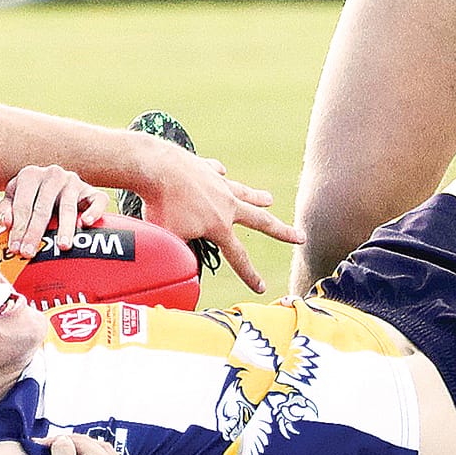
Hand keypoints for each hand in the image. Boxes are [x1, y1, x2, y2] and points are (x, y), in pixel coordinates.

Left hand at [0, 164, 107, 257]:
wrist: (54, 189)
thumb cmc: (29, 199)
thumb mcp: (11, 201)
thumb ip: (4, 211)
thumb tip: (7, 222)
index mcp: (30, 175)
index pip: (22, 205)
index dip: (18, 228)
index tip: (15, 249)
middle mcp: (53, 174)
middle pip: (43, 208)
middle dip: (35, 233)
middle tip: (29, 254)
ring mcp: (74, 181)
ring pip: (68, 207)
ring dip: (65, 227)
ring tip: (62, 246)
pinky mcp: (92, 191)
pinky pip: (97, 200)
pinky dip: (94, 211)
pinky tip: (87, 223)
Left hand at [133, 145, 303, 293]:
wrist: (155, 166)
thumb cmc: (160, 205)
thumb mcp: (171, 239)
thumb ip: (180, 256)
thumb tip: (181, 271)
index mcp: (219, 226)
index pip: (239, 257)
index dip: (250, 275)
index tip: (262, 288)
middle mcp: (226, 204)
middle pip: (260, 221)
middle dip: (282, 231)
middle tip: (300, 237)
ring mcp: (217, 183)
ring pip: (244, 193)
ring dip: (258, 198)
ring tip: (269, 199)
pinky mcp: (204, 168)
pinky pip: (216, 172)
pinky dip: (220, 174)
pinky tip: (222, 171)